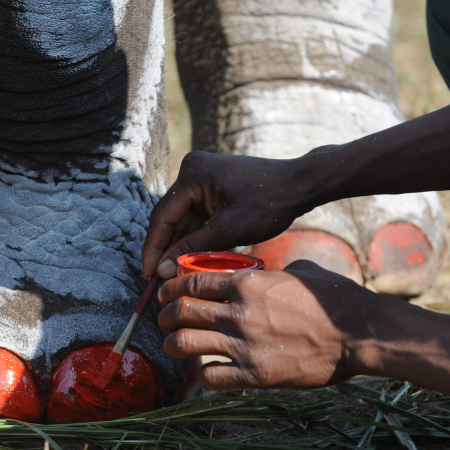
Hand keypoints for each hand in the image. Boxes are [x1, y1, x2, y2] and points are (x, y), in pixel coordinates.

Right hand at [142, 151, 326, 278]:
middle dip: (166, 248)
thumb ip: (193, 249)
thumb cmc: (270, 203)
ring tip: (174, 273)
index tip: (148, 273)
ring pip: (183, 218)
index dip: (154, 248)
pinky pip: (196, 214)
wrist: (300, 184)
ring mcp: (201, 177)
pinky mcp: (211, 185)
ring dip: (181, 243)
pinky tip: (191, 257)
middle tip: (159, 278)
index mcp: (193, 174)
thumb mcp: (229, 230)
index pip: (163, 216)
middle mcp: (192, 170)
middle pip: (171, 217)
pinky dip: (195, 235)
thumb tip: (163, 270)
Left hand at [156, 260, 370, 390]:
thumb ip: (271, 272)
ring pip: (185, 344)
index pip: (192, 282)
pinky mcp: (256, 375)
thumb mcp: (300, 271)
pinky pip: (211, 377)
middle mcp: (240, 312)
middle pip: (181, 312)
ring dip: (173, 345)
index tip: (164, 293)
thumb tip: (262, 273)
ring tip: (173, 345)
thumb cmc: (336, 298)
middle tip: (164, 320)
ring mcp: (245, 345)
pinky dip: (202, 374)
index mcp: (249, 282)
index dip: (171, 288)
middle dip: (165, 316)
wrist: (360, 333)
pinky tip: (207, 370)